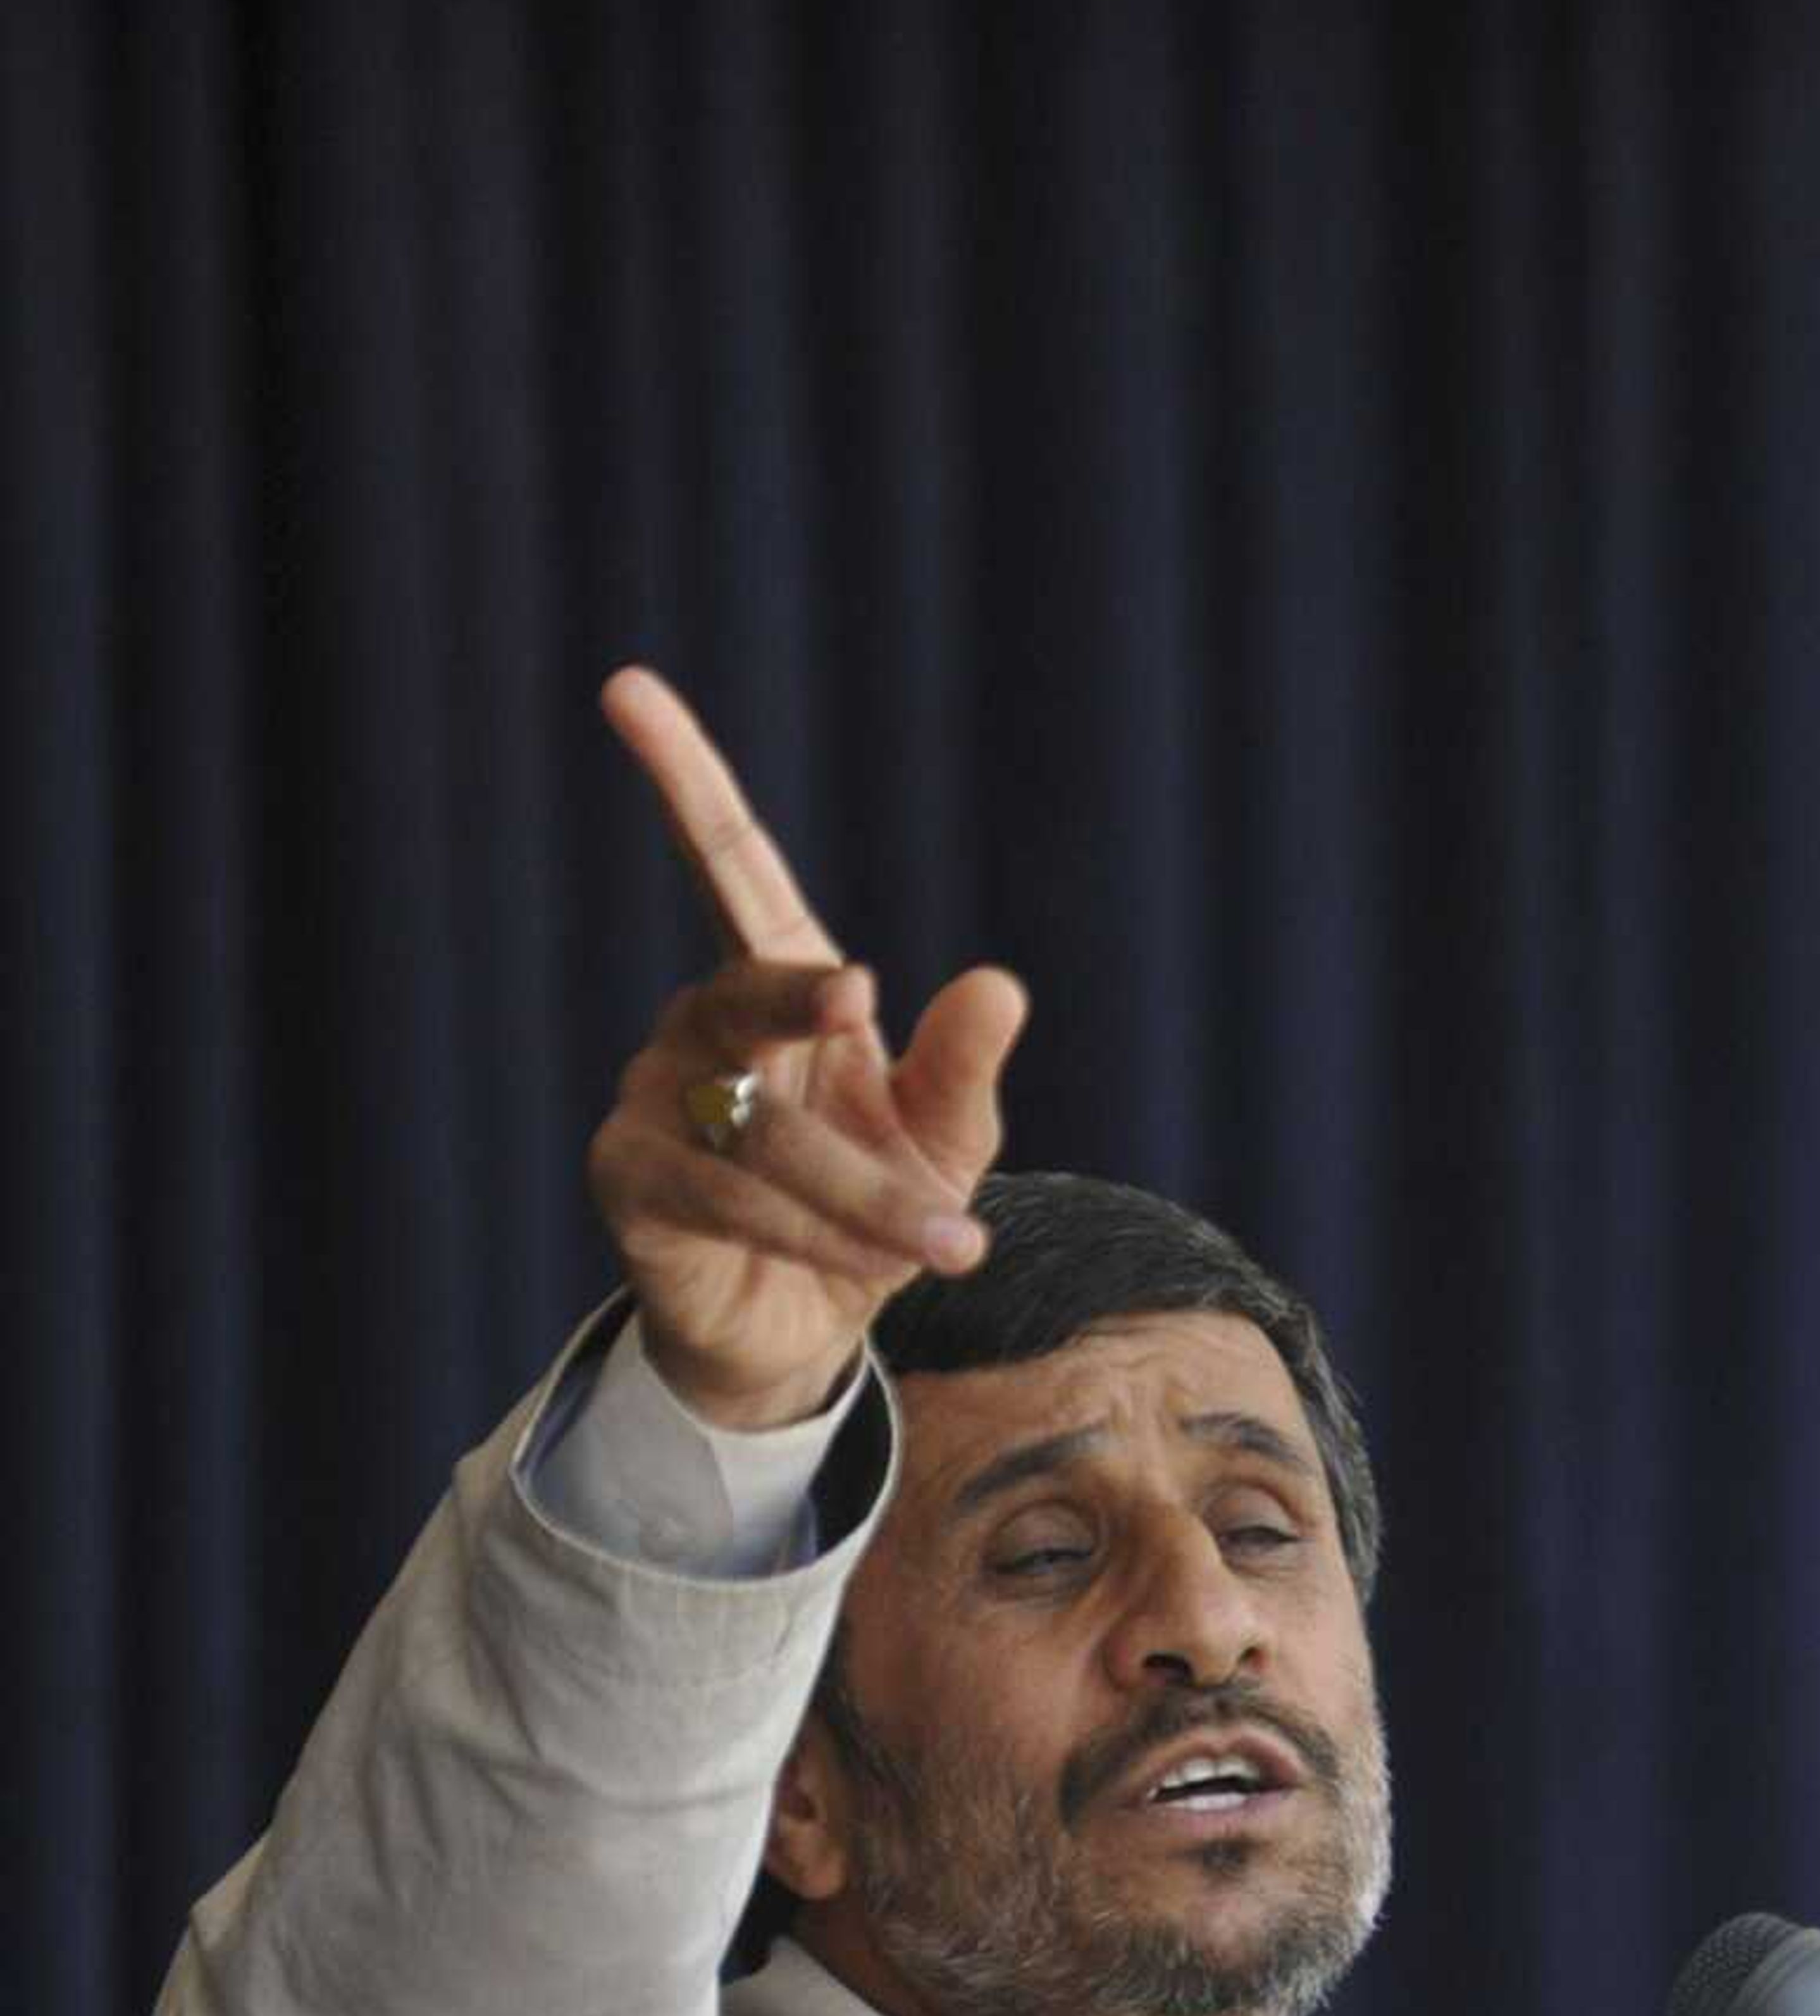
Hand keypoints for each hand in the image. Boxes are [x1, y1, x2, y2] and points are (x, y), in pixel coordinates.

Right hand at [586, 666, 1026, 1428]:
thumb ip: (964, 1068)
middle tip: (856, 1001)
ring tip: (945, 1241)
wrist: (801, 1329)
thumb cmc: (873, 1209)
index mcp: (776, 987)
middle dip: (796, 1002)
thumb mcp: (943, 1138)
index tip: (626, 686)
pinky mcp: (629, 1182)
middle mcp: (699, 1029)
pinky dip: (811, 1234)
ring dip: (860, 1190)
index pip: (725, 863)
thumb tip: (998, 984)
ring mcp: (651, 1102)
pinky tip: (869, 1266)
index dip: (682, 777)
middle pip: (741, 988)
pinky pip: (725, 1196)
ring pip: (757, 1128)